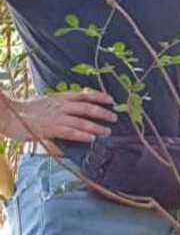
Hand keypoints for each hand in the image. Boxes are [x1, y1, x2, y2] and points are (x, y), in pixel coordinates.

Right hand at [2, 88, 117, 145]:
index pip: (85, 95)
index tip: (111, 100)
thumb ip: (62, 104)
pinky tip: (92, 139)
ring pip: (82, 121)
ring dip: (97, 126)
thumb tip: (76, 106)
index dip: (99, 97)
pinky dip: (83, 135)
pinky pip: (71, 132)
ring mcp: (56, 117)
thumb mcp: (48, 102)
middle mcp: (61, 105)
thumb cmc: (28, 110)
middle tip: (115, 117)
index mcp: (61, 97)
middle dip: (103, 112)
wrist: (10, 115)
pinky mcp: (50, 129)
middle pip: (87, 108)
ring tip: (107, 131)